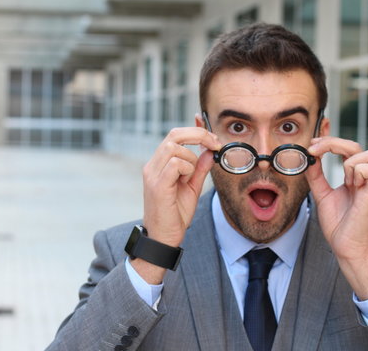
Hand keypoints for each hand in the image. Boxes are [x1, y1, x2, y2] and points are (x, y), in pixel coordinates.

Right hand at [142, 127, 220, 247]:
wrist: (163, 237)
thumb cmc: (175, 214)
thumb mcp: (192, 187)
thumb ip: (200, 168)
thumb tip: (210, 151)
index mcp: (159, 164)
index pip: (175, 135)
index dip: (195, 130)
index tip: (213, 137)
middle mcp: (153, 165)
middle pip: (174, 134)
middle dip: (199, 135)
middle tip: (215, 144)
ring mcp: (153, 174)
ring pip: (174, 147)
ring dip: (191, 158)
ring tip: (191, 177)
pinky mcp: (157, 185)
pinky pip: (174, 163)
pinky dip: (187, 169)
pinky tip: (186, 181)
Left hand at [305, 136, 367, 299]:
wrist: (345, 245)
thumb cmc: (337, 224)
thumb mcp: (321, 194)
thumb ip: (316, 176)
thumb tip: (308, 157)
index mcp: (352, 177)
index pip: (345, 149)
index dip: (330, 140)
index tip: (314, 139)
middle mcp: (363, 176)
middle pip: (354, 145)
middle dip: (332, 143)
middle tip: (314, 148)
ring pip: (366, 153)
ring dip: (348, 163)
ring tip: (345, 183)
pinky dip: (358, 173)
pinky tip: (354, 187)